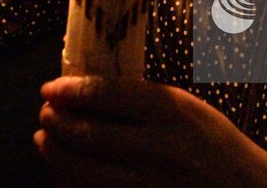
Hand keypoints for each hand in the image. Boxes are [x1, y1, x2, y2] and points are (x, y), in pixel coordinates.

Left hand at [34, 76, 266, 187]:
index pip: (109, 93)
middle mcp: (159, 150)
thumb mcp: (193, 113)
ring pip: (82, 173)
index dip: (71, 89)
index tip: (50, 88)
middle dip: (56, 122)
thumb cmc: (221, 153)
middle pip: (87, 134)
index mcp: (174, 113)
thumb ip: (147, 103)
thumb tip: (90, 93)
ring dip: (55, 155)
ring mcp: (148, 187)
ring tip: (45, 141)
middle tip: (44, 113)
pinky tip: (66, 174)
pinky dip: (71, 185)